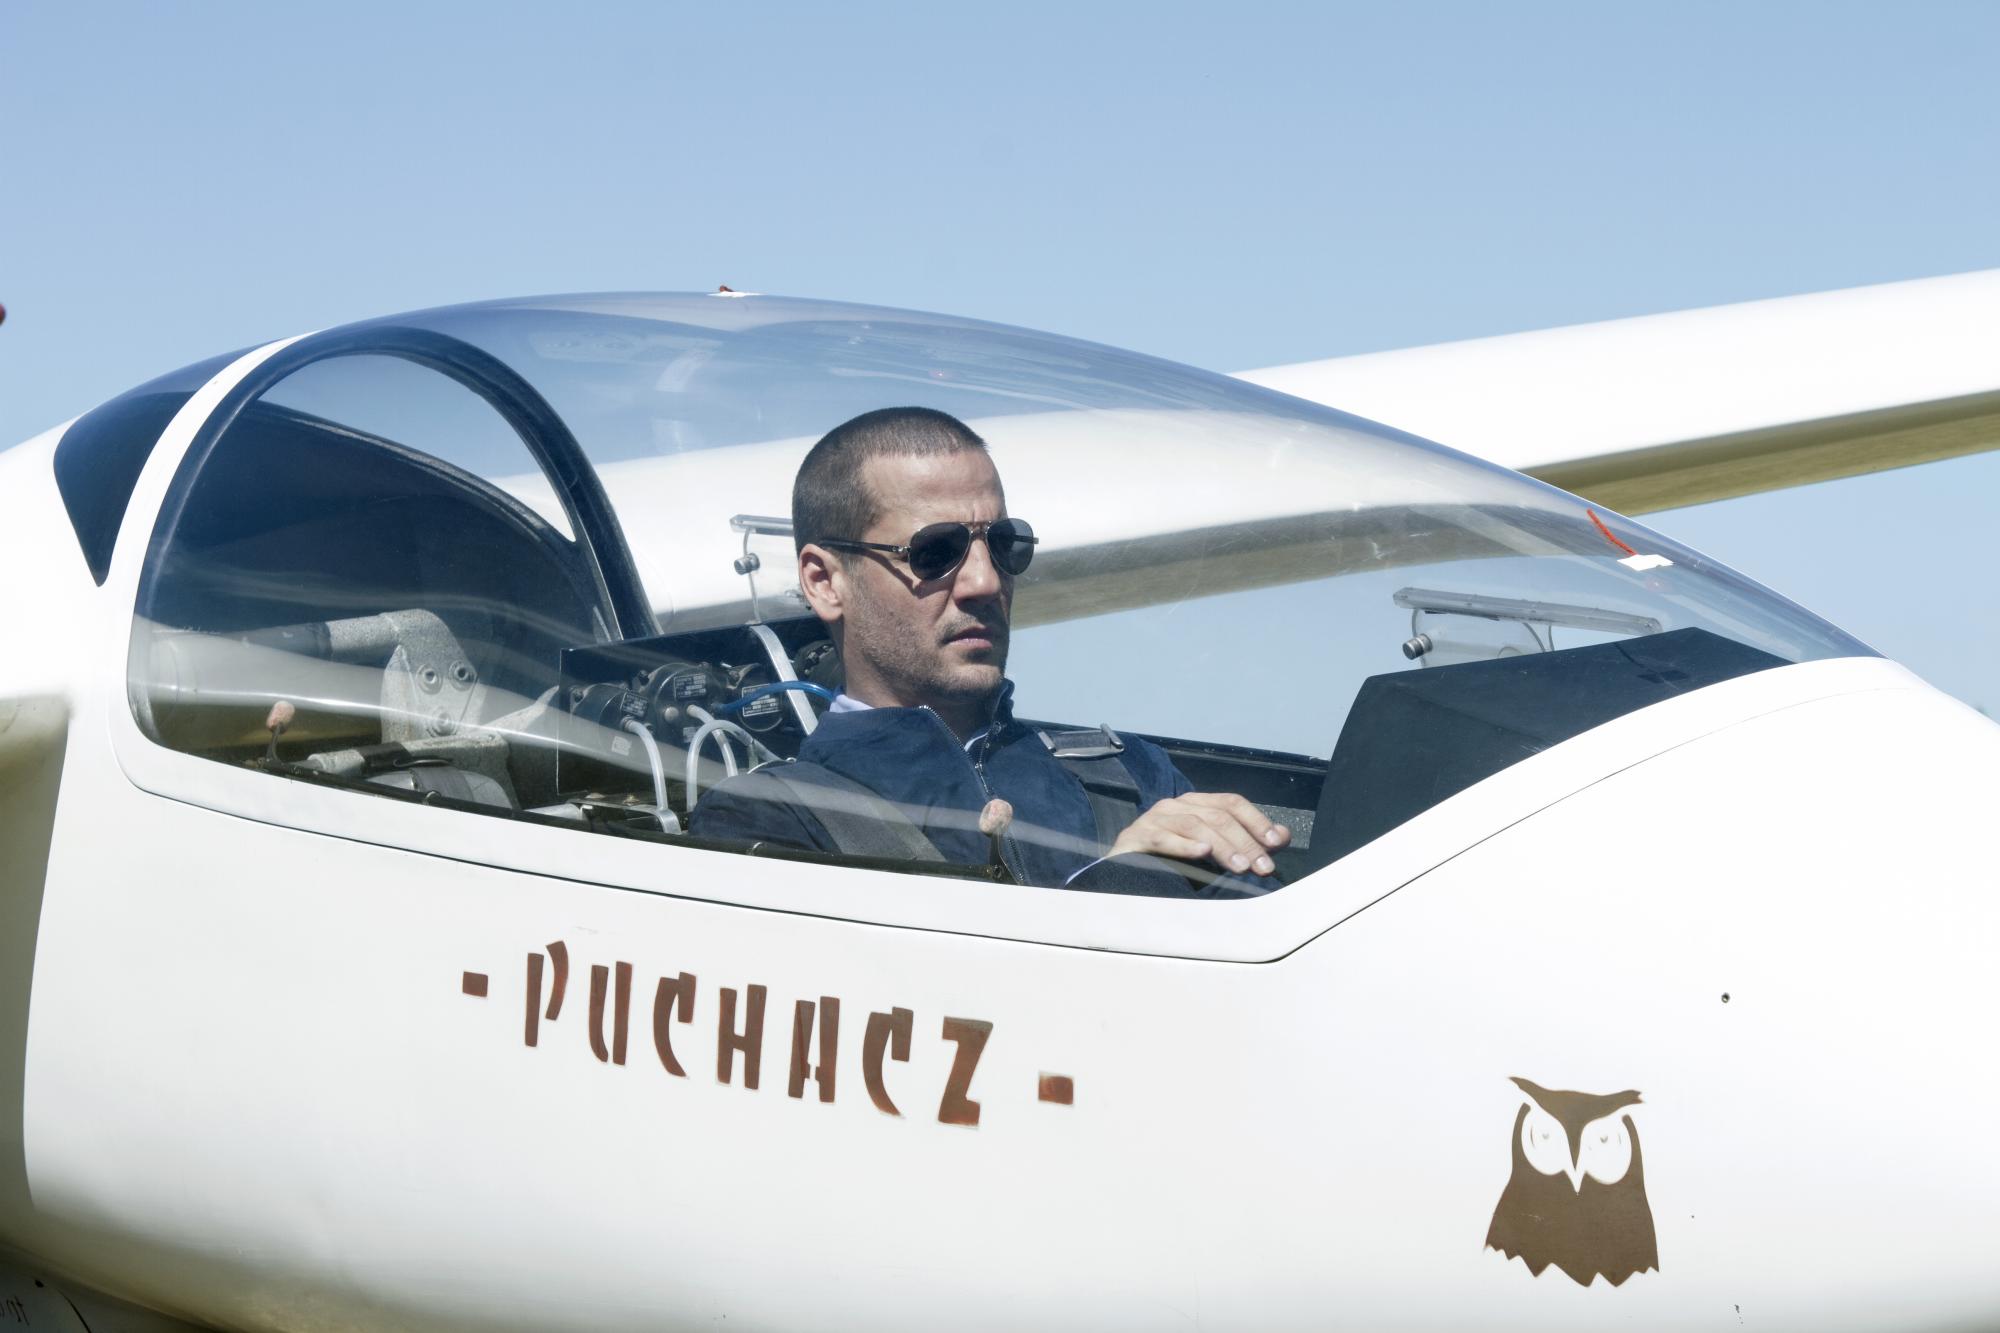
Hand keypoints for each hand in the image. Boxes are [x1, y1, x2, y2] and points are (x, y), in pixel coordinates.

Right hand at [1107, 791, 1290, 878]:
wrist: (1124, 875)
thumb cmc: (1172, 865)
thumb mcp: (1214, 854)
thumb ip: (1246, 842)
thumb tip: (1283, 836)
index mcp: (1196, 805)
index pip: (1232, 803)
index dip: (1256, 821)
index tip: (1277, 843)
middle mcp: (1176, 806)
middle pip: (1218, 815)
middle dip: (1245, 841)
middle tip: (1263, 867)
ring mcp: (1155, 819)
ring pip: (1195, 824)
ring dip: (1222, 846)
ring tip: (1240, 867)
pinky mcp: (1136, 836)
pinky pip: (1163, 837)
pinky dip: (1184, 845)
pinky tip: (1202, 853)